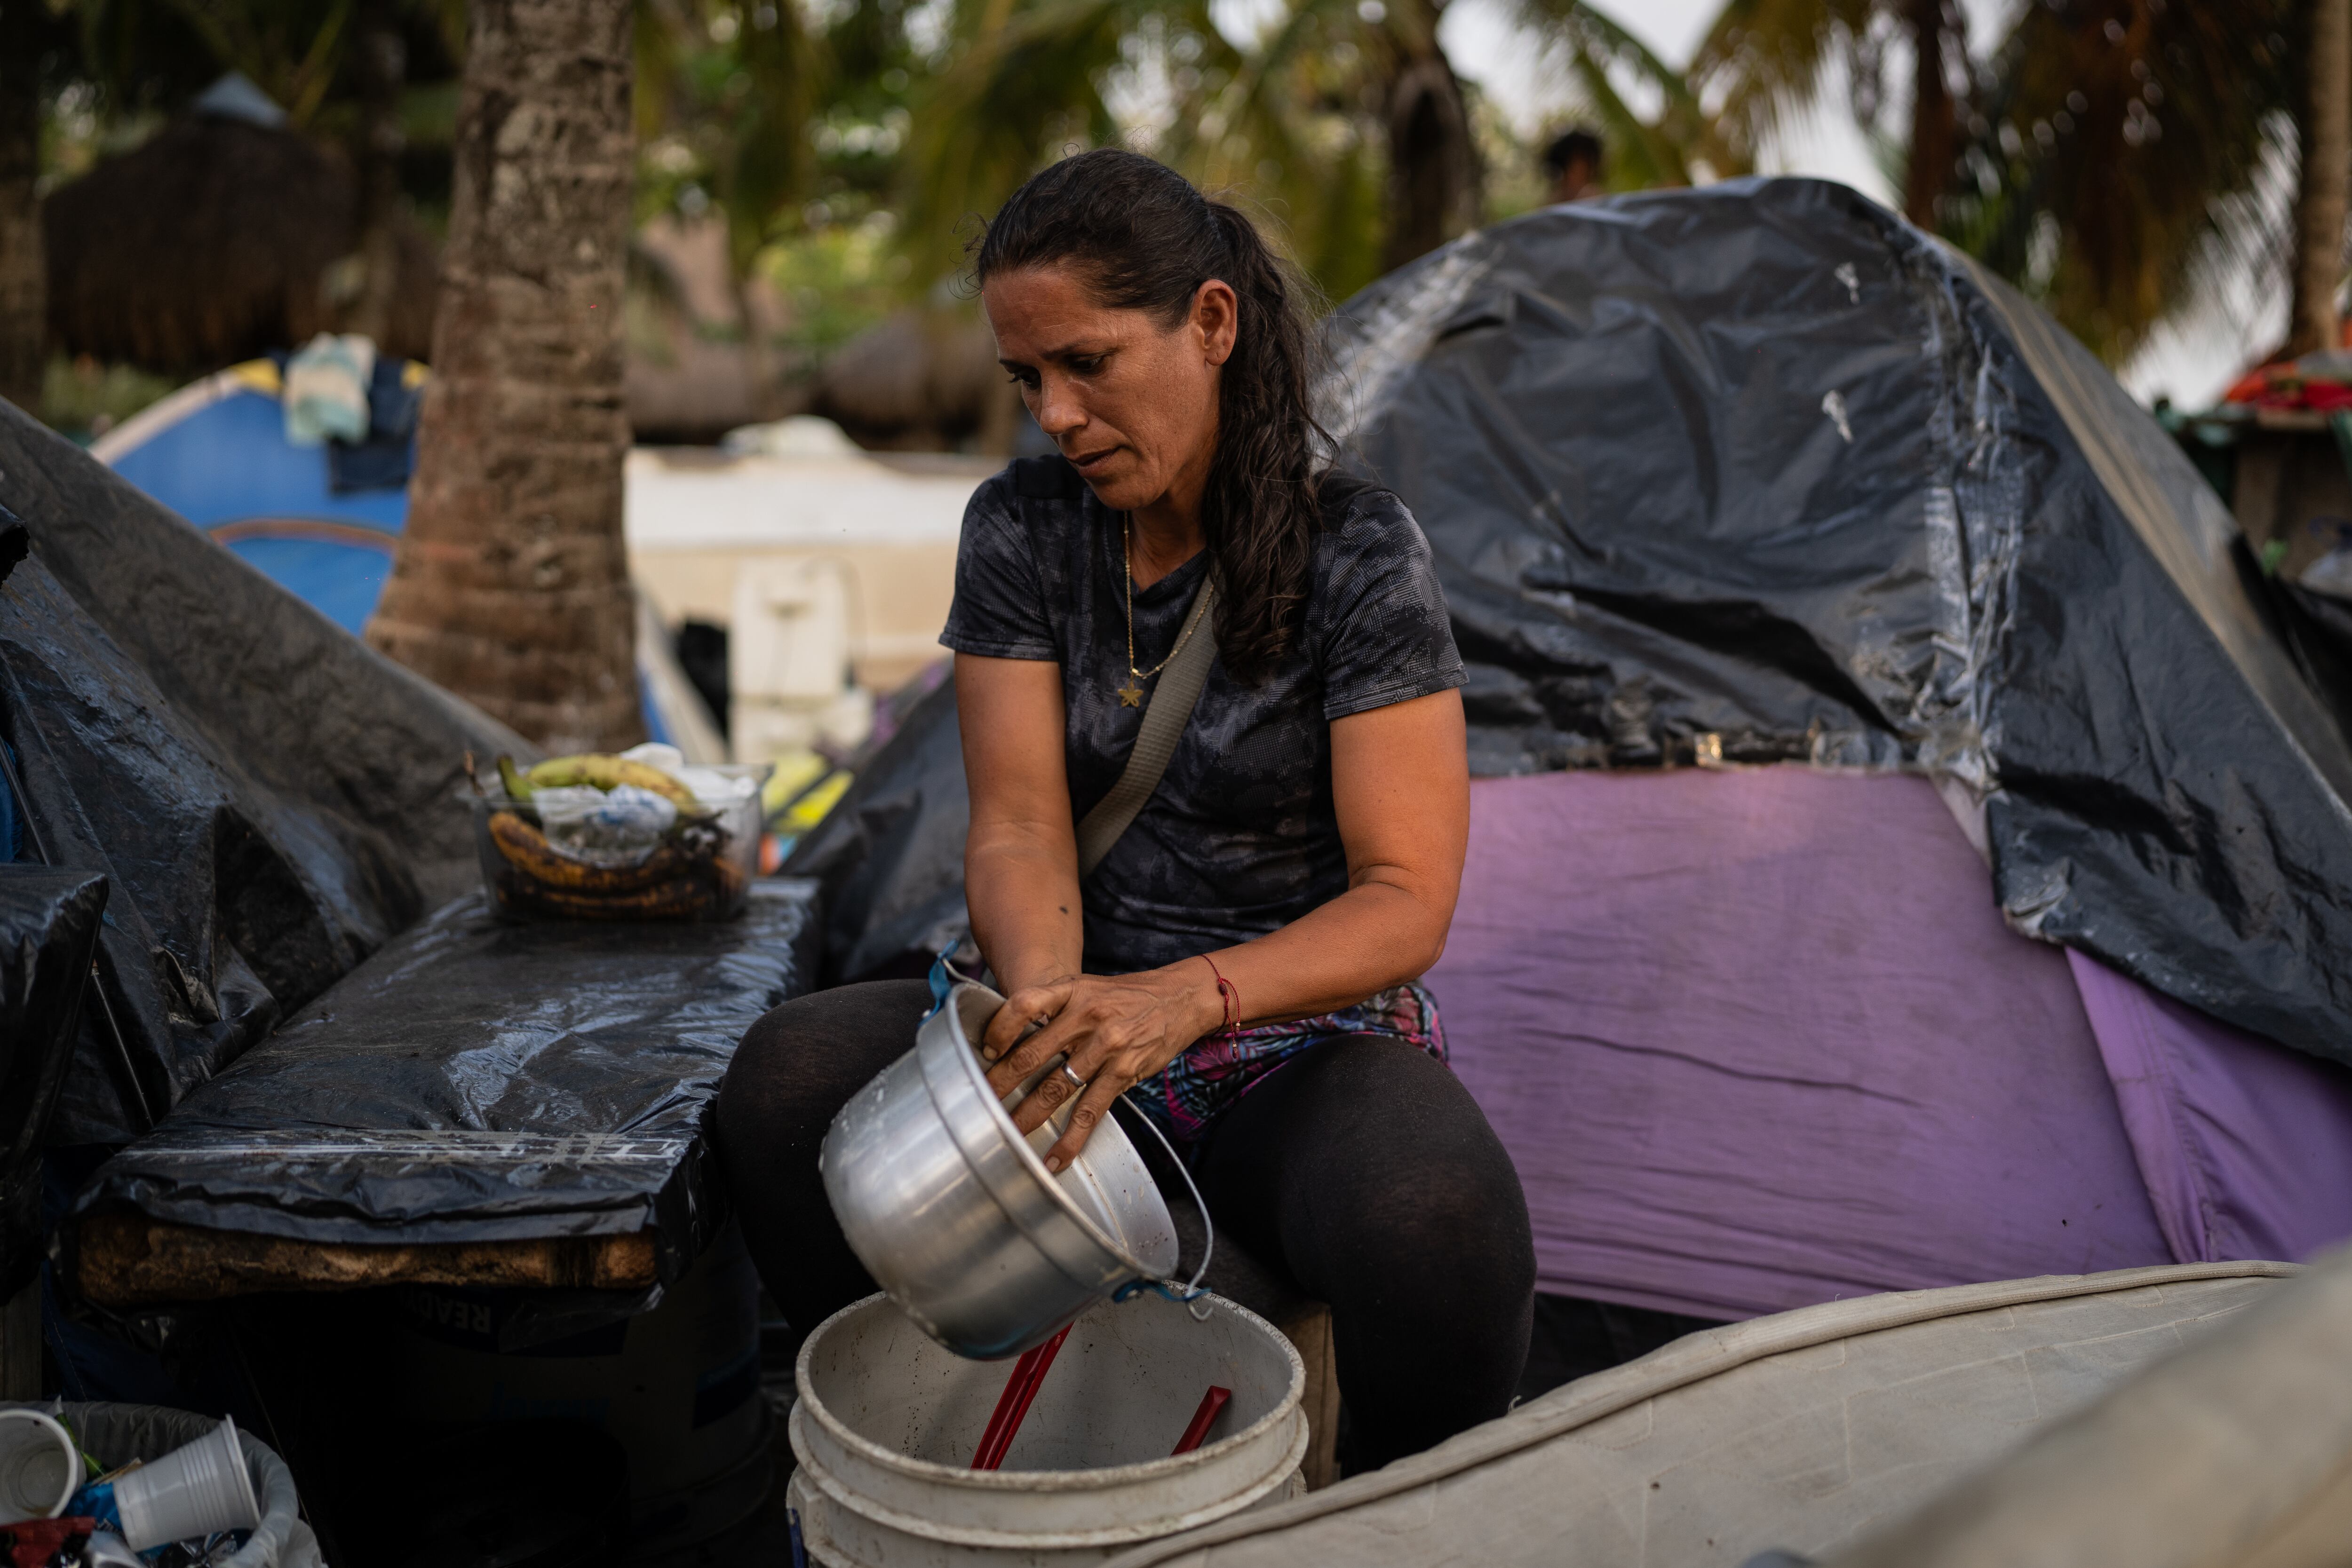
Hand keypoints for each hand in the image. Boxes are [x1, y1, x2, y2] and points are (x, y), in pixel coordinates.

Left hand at [980, 963, 1224, 1171]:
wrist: (1179, 998)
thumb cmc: (1126, 996)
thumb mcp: (1086, 987)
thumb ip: (1053, 1007)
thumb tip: (1011, 1037)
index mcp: (1071, 991)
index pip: (1024, 1004)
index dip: (999, 1028)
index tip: (987, 1050)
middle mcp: (1086, 1016)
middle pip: (1032, 1054)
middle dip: (1000, 1083)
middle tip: (976, 1101)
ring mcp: (1106, 1047)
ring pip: (1056, 1088)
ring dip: (1027, 1116)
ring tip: (1005, 1134)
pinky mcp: (1123, 1073)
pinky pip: (1090, 1111)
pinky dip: (1071, 1139)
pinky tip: (1055, 1158)